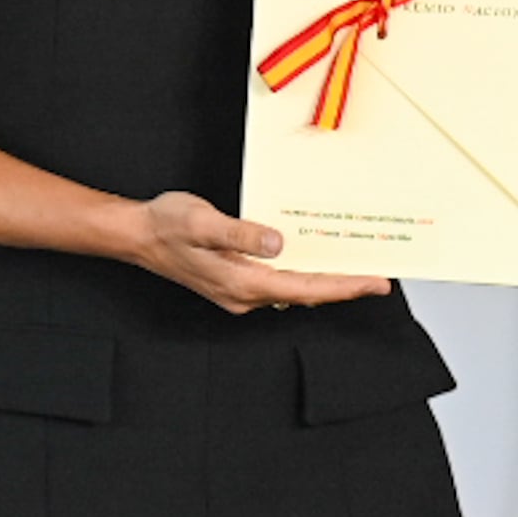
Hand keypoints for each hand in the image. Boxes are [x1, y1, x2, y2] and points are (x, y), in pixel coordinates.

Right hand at [131, 190, 388, 313]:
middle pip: (306, 294)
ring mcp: (240, 291)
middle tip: (380, 279)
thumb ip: (241, 233)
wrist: (137, 234)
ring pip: (294, 290)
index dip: (344, 287)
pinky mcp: (236, 281)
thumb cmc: (167, 225)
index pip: (306, 288)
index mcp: (242, 282)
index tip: (375, 283)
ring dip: (326, 282)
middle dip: (344, 288)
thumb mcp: (203, 222)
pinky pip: (279, 283)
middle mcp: (244, 294)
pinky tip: (315, 262)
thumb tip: (278, 244)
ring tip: (357, 271)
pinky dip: (303, 276)